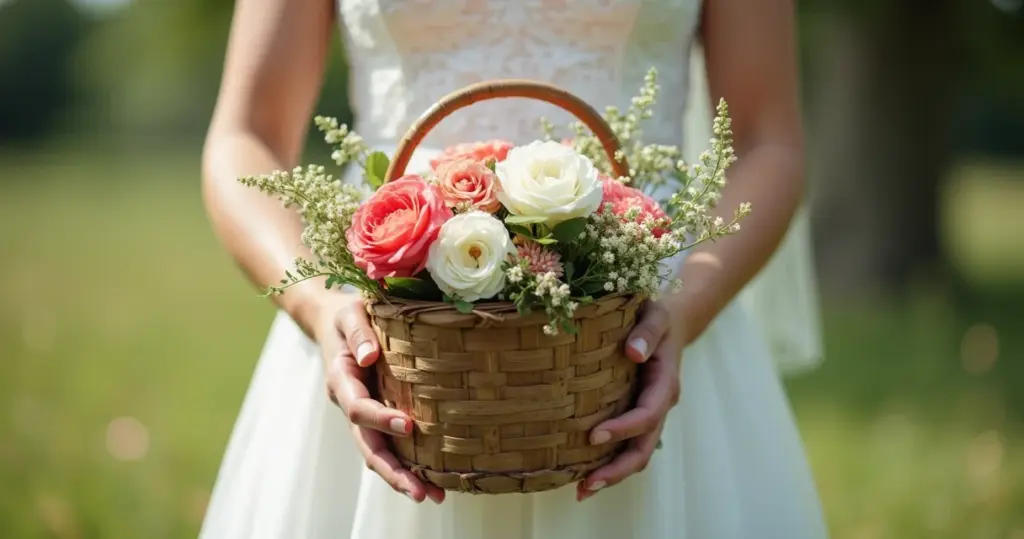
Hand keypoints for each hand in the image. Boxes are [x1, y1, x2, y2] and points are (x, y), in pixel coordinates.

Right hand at [311, 292, 445, 503]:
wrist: (334, 321)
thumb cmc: (348, 314)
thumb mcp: (350, 313)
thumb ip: (358, 332)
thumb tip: (368, 358)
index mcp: (342, 380)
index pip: (358, 408)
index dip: (380, 420)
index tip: (408, 426)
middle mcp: (351, 403)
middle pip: (367, 446)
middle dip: (393, 471)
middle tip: (419, 492)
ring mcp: (364, 414)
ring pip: (379, 453)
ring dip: (403, 477)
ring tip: (434, 496)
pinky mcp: (378, 416)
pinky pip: (390, 445)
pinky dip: (410, 464)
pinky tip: (435, 480)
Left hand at [576, 298, 684, 501]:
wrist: (668, 322)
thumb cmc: (656, 316)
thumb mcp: (655, 315)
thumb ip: (647, 331)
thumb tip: (634, 352)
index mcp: (665, 383)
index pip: (647, 414)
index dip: (623, 429)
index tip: (593, 436)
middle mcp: (659, 405)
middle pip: (644, 448)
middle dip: (617, 469)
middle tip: (587, 485)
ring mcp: (649, 414)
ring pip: (636, 453)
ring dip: (612, 474)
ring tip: (581, 491)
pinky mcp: (635, 415)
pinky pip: (626, 445)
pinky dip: (608, 462)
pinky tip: (582, 473)